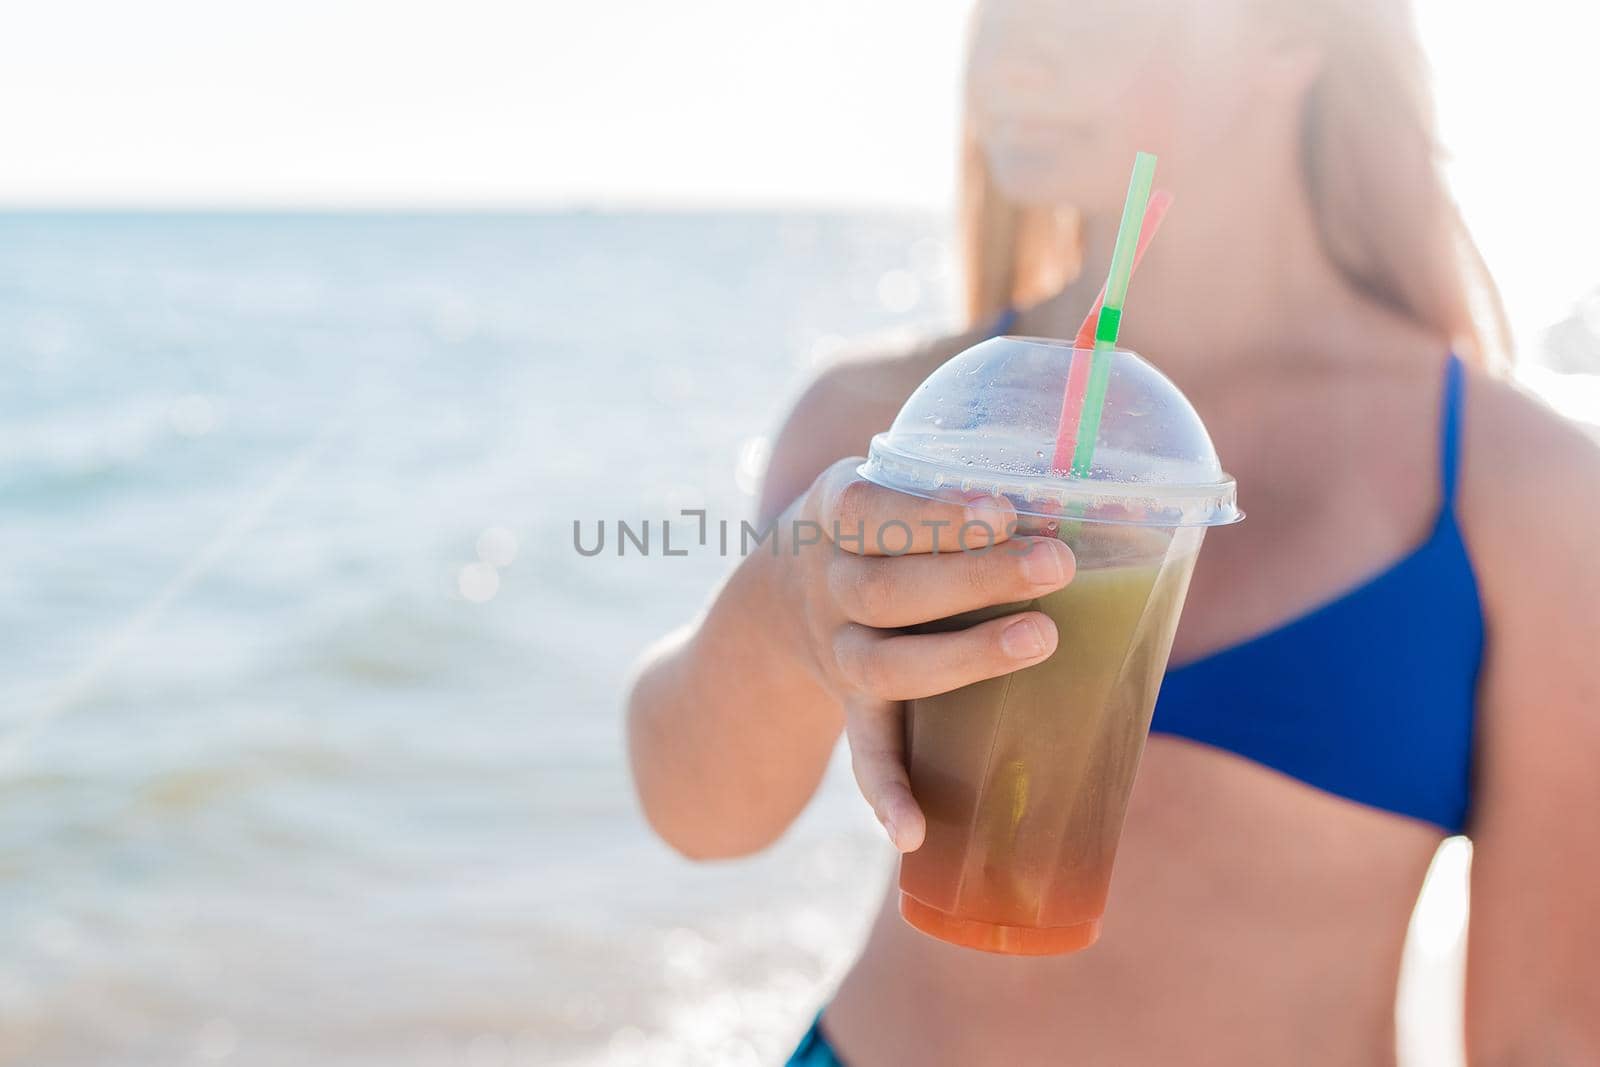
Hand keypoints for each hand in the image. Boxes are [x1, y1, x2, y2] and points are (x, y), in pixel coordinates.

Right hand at [779, 459, 1075, 851]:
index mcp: (836, 515)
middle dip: (973, 578)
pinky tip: (913, 832)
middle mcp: (828, 586)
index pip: (872, 511)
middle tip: (1056, 565)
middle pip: (886, 589)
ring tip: (1041, 641)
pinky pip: (864, 751)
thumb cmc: (879, 525)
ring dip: (960, 660)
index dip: (933, 516)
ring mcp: (836, 652)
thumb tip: (1094, 488)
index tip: (1001, 511)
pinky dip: (886, 791)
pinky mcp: (850, 707)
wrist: (780, 596)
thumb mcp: (891, 482)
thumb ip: (960, 484)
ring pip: (883, 667)